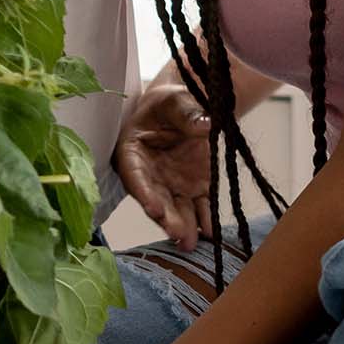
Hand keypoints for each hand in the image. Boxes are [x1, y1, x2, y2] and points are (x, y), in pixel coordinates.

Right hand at [114, 83, 212, 247]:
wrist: (187, 110)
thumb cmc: (170, 103)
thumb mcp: (176, 100)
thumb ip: (187, 111)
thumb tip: (204, 123)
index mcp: (133, 151)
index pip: (134, 174)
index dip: (143, 192)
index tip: (153, 208)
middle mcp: (150, 175)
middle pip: (155, 199)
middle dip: (165, 217)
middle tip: (176, 233)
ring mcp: (173, 185)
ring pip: (176, 209)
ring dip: (183, 226)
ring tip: (190, 243)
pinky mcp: (195, 190)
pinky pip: (201, 208)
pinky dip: (206, 221)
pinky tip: (211, 234)